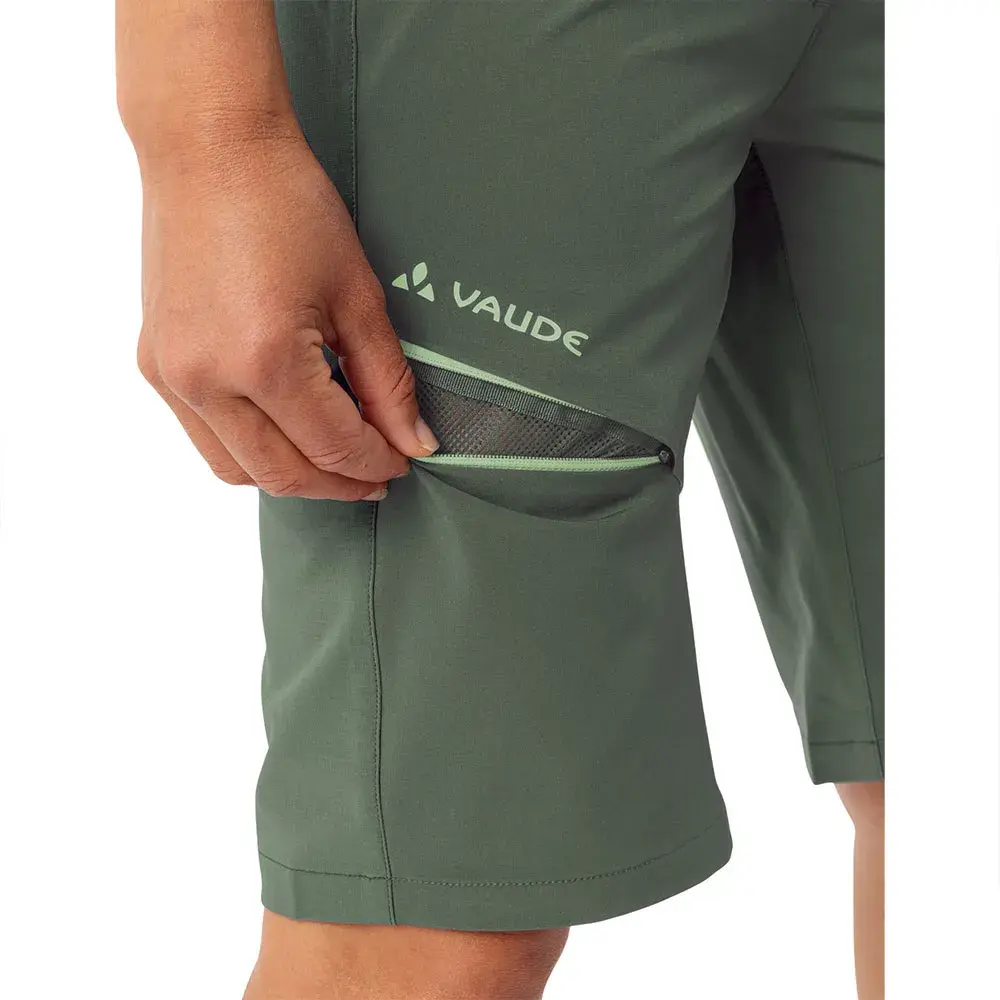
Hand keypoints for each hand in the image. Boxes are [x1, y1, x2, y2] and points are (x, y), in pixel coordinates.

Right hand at [135, 132, 437, 500]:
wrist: (209, 147)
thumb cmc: (286, 203)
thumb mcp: (357, 297)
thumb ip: (387, 383)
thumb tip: (413, 442)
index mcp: (264, 359)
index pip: (333, 448)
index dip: (377, 463)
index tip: (404, 462)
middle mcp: (206, 379)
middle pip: (283, 475)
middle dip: (339, 483)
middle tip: (377, 473)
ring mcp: (172, 375)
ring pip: (237, 470)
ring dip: (292, 475)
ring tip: (335, 458)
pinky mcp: (156, 364)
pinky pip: (206, 438)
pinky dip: (250, 449)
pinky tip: (286, 429)